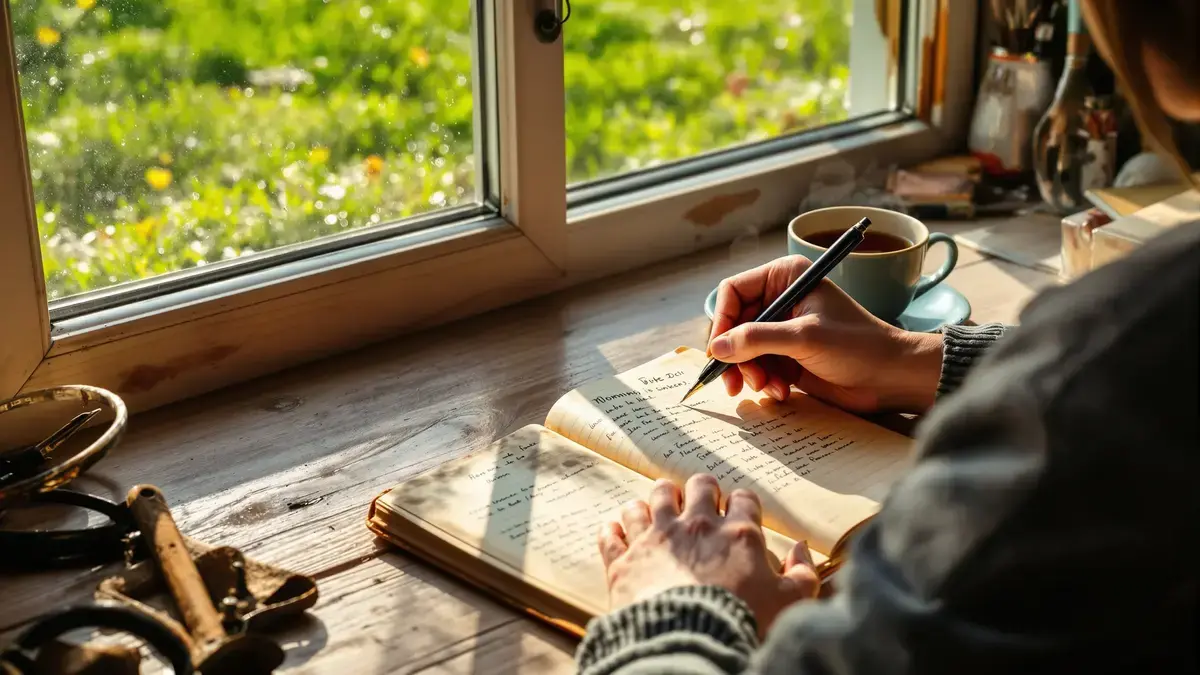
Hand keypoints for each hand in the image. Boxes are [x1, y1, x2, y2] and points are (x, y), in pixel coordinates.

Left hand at [598, 475, 818, 636]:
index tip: (738, 515)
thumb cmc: (742, 623)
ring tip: (657, 512)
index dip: (742, 503)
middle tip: (698, 505)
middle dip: (699, 490)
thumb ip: (802, 574)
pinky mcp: (624, 560)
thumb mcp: (789, 603)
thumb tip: (801, 548)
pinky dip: (613, 530)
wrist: (688, 641)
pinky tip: (617, 531)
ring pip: (650, 499)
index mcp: (737, 533)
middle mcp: (695, 526)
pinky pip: (612, 533)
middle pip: (697, 486)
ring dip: (654, 503)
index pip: (743, 498)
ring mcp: (656, 538)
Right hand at [708, 255, 943, 413]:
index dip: (722, 321)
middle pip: (734, 325)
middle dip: (736, 355)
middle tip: (739, 382)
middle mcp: (782, 299)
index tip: (719, 351)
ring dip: (750, 373)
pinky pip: (759, 367)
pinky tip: (782, 391)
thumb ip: (757, 339)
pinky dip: (764, 382)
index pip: (733, 292)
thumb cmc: (858, 346)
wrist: (891, 377)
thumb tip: (716, 348)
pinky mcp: (788, 356)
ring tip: (768, 388)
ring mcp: (784, 329)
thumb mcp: (804, 337)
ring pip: (743, 350)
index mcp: (786, 278)